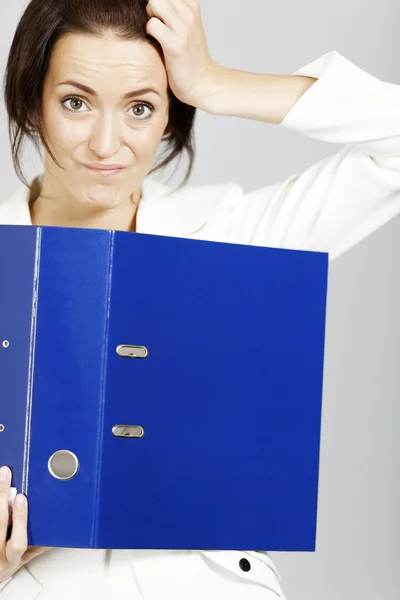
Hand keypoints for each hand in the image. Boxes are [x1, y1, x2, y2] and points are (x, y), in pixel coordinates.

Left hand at [0, 466, 50, 583]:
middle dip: (3, 497)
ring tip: (1, 477)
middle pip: (0, 522)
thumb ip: (39, 546)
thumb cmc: (5, 565)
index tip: (22, 499)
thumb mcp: (24, 560)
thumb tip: (57, 533)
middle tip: (6, 477)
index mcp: (12, 558)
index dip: (19, 519)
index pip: (17, 541)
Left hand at [146, 0, 221, 109]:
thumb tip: (153, 5)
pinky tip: (156, 43)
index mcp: (192, 8)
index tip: (162, 19)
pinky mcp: (175, 45)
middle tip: (157, 25)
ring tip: (157, 33)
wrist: (203, 83)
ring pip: (154, 4)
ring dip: (149, 17)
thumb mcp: (187, 28)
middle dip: (152, 7)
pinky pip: (152, 25)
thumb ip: (174, 14)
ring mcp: (183, 29)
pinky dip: (149, 32)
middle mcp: (189, 15)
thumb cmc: (190, 59)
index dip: (159, 5)